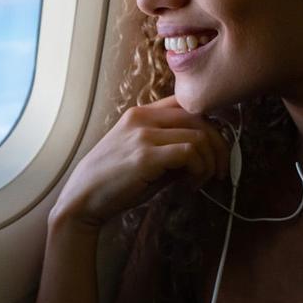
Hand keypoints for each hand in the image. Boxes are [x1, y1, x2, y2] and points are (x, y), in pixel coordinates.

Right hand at [51, 95, 228, 228]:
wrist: (82, 199)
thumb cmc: (113, 183)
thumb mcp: (142, 156)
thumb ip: (171, 148)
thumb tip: (207, 154)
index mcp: (141, 113)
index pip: (187, 103)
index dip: (210, 123)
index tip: (217, 147)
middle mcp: (142, 117)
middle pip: (199, 117)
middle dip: (219, 146)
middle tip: (220, 170)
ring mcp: (143, 134)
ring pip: (199, 135)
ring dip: (210, 162)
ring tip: (201, 181)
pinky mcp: (146, 155)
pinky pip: (190, 152)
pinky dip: (199, 170)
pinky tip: (191, 185)